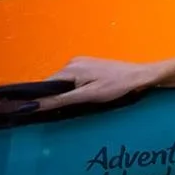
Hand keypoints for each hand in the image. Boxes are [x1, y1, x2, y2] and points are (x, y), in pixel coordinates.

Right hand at [35, 57, 156, 111]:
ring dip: (67, 93)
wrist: (139, 76)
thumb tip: (35, 104)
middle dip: (57, 97)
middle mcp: (72, 62)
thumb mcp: (87, 96)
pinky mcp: (88, 66)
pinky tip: (85, 95)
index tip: (43, 112)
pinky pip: (73, 79)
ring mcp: (80, 62)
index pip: (44, 85)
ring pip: (63, 82)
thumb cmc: (117, 86)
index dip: (42, 99)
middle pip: (54, 83)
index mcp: (70, 68)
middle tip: (68, 109)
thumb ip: (61, 99)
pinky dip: (74, 88)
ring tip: (80, 102)